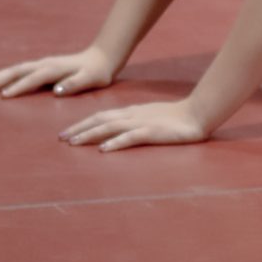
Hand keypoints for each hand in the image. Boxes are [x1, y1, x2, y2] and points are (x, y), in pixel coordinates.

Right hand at [0, 48, 119, 98]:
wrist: (101, 59)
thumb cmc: (97, 73)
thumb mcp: (91, 79)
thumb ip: (75, 84)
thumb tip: (57, 90)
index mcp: (55, 69)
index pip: (33, 78)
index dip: (19, 86)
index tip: (3, 95)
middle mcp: (45, 64)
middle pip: (18, 71)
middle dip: (0, 79)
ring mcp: (42, 64)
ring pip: (16, 69)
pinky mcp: (41, 66)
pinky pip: (20, 70)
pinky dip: (7, 75)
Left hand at [58, 98, 215, 150]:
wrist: (199, 113)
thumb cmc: (179, 117)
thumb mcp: (152, 117)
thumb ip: (136, 123)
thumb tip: (118, 133)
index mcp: (132, 112)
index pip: (102, 116)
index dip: (83, 123)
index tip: (67, 132)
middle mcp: (133, 115)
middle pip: (100, 120)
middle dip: (79, 129)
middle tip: (61, 139)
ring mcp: (142, 123)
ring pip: (110, 127)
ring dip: (90, 135)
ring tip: (74, 143)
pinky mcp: (153, 132)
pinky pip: (130, 137)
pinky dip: (115, 142)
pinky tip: (103, 149)